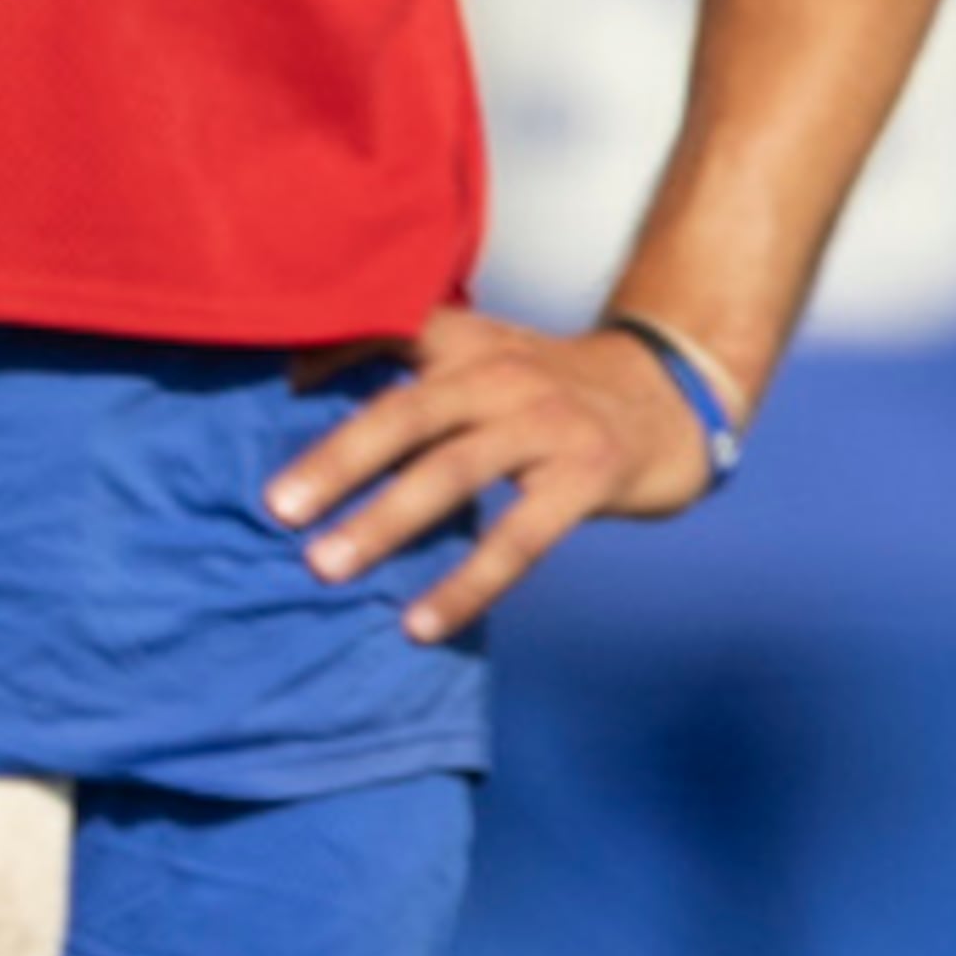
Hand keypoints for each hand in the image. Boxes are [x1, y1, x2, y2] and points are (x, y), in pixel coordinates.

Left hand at [262, 306, 725, 645]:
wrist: (678, 396)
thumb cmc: (558, 390)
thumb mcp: (493, 359)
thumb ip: (420, 373)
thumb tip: (308, 397)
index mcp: (473, 345)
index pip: (392, 331)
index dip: (332, 351)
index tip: (276, 389)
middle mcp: (504, 376)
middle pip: (409, 413)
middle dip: (337, 460)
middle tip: (277, 507)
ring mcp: (549, 425)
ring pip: (454, 472)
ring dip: (385, 521)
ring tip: (325, 566)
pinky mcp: (586, 477)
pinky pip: (517, 539)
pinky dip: (466, 585)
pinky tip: (420, 625)